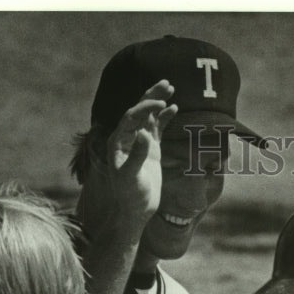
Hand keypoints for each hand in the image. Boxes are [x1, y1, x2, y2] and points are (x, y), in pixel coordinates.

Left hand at [80, 80, 178, 230]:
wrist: (136, 209)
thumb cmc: (130, 194)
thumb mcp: (131, 176)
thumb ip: (137, 155)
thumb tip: (144, 135)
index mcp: (118, 141)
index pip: (131, 117)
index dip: (145, 107)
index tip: (161, 102)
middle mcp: (127, 138)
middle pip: (139, 111)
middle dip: (151, 96)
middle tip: (166, 83)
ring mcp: (140, 143)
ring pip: (149, 117)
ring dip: (158, 102)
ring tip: (170, 87)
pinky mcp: (151, 150)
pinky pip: (158, 129)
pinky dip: (165, 118)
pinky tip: (174, 108)